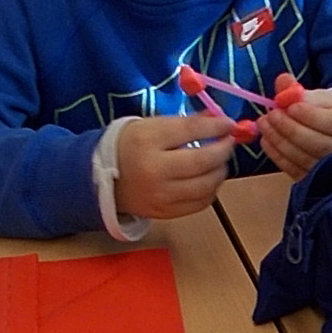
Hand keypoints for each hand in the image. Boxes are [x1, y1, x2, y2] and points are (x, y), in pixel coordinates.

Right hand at [115, 113, 240, 220]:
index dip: (216, 126)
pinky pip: (200, 203)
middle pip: (203, 161)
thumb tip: (218, 119)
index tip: (229, 124)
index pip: (191, 130)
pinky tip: (208, 180)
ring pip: (206, 185)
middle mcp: (154, 170)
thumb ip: (185, 123)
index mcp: (147, 141)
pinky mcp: (166, 213)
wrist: (101, 178)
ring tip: (219, 162)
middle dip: (223, 150)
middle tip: (228, 142)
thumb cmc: (130, 146)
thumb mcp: (151, 126)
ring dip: (220, 171)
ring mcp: (161, 195)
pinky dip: (210, 190)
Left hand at [255, 77, 331, 180]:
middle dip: (290, 129)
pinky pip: (296, 172)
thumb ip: (303, 92)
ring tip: (265, 124)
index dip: (310, 116)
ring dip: (280, 142)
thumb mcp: (326, 97)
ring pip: (305, 159)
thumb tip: (283, 83)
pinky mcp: (320, 183)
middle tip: (271, 115)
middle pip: (318, 144)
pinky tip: (267, 141)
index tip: (290, 106)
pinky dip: (278, 156)